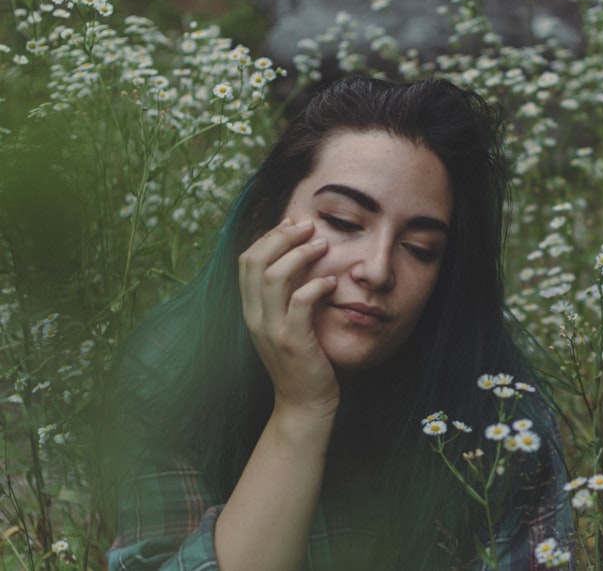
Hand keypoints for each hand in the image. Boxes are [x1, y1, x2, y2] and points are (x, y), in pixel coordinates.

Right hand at [239, 218, 340, 420]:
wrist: (303, 403)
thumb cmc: (301, 360)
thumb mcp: (285, 324)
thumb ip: (284, 296)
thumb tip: (297, 259)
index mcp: (250, 310)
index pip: (246, 260)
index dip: (268, 236)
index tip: (293, 224)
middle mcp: (254, 317)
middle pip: (255, 261)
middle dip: (281, 236)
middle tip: (309, 226)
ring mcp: (271, 330)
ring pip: (274, 277)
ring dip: (300, 254)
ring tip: (323, 245)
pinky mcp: (293, 342)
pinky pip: (300, 303)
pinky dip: (316, 286)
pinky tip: (332, 282)